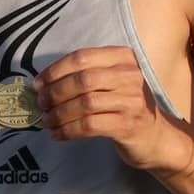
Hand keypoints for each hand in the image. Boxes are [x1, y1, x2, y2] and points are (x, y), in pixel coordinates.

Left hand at [35, 46, 189, 173]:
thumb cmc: (124, 105)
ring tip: (46, 121)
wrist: (155, 136)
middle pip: (82, 80)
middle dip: (55, 92)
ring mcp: (131, 101)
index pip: (82, 57)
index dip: (55, 70)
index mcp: (123, 58)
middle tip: (40, 104)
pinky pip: (89, 126)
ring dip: (58, 114)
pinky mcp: (128, 125)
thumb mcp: (111, 82)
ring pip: (84, 104)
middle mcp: (130, 75)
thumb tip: (41, 83)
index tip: (37, 84)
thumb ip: (83, 76)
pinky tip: (57, 134)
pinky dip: (68, 130)